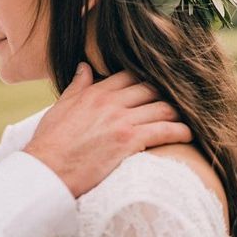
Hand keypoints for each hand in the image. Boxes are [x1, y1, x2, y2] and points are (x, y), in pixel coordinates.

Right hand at [23, 63, 191, 197]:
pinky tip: (188, 134)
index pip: (128, 76)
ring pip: (162, 107)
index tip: (156, 86)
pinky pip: (165, 130)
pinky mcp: (129, 140)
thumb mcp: (61, 106)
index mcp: (95, 92)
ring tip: (186, 119)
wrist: (47, 169)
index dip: (145, 80)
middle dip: (165, 95)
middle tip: (178, 103)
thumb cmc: (50, 142)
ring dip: (178, 112)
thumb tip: (84, 66)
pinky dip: (181, 131)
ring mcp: (121, 120)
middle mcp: (111, 102)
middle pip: (150, 88)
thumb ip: (77, 85)